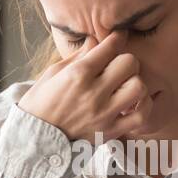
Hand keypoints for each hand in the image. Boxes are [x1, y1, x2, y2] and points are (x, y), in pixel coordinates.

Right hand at [18, 29, 153, 143]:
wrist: (35, 140)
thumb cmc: (40, 104)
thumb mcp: (53, 74)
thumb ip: (78, 57)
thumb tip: (95, 41)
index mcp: (77, 74)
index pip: (109, 47)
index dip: (117, 37)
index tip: (119, 36)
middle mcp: (93, 92)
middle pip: (129, 63)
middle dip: (126, 61)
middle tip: (119, 67)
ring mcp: (104, 114)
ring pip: (139, 87)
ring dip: (135, 83)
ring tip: (125, 86)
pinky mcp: (111, 132)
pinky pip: (141, 116)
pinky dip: (142, 107)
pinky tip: (132, 104)